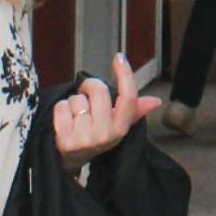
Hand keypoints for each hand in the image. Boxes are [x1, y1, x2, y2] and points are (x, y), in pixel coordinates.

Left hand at [53, 53, 160, 171]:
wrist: (72, 158)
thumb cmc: (94, 134)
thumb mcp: (116, 124)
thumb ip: (134, 110)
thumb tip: (156, 101)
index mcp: (120, 128)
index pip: (128, 98)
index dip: (125, 75)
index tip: (119, 58)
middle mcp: (105, 135)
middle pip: (99, 90)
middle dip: (89, 86)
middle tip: (86, 95)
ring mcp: (85, 139)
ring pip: (77, 99)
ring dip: (73, 102)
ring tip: (75, 115)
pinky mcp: (65, 140)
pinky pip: (61, 107)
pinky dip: (60, 109)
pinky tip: (64, 120)